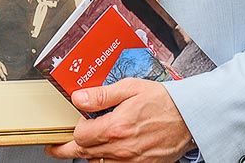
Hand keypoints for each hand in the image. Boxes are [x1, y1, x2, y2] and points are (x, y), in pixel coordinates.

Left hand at [45, 79, 193, 162]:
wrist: (190, 118)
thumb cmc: (162, 100)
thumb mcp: (130, 88)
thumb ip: (101, 95)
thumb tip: (78, 98)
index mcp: (116, 127)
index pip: (79, 136)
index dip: (75, 128)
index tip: (78, 121)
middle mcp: (122, 148)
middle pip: (84, 154)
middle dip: (67, 149)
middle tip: (54, 148)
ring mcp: (132, 161)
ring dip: (89, 154)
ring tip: (87, 143)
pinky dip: (107, 161)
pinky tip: (107, 151)